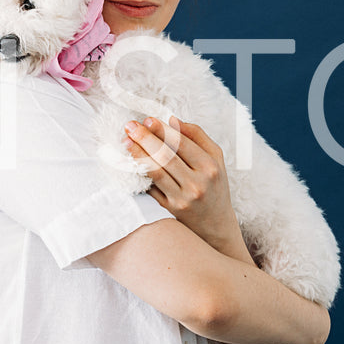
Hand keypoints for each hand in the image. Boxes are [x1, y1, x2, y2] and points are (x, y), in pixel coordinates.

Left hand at [123, 116, 244, 255]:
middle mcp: (197, 183)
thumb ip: (197, 136)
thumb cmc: (214, 185)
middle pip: (166, 156)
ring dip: (138, 155)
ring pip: (156, 172)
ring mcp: (183, 198)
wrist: (216, 223)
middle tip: (130, 126)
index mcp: (210, 166)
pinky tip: (131, 161)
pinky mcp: (170, 209)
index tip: (147, 119)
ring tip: (126, 141)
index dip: (162, 129)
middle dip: (145, 138)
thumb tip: (173, 120)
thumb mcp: (216, 158)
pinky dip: (140, 173)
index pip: (182, 143)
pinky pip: (151, 187)